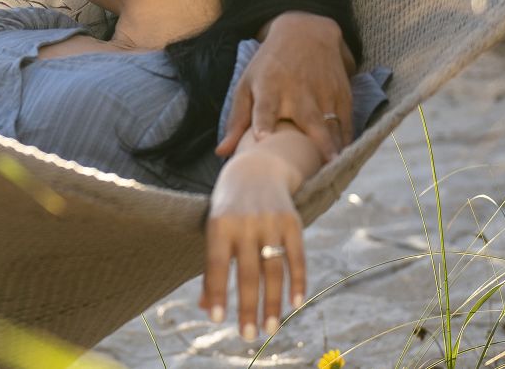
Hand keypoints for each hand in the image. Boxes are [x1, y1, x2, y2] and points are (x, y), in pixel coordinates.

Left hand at [203, 148, 308, 340]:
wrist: (256, 168)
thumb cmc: (228, 208)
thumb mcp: (214, 229)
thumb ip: (211, 267)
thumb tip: (206, 308)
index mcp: (218, 224)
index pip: (215, 264)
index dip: (216, 292)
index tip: (217, 320)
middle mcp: (244, 222)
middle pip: (247, 273)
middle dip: (247, 307)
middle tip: (248, 335)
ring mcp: (271, 221)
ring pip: (273, 270)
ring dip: (273, 303)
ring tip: (271, 328)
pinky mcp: (293, 221)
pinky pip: (297, 257)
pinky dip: (298, 282)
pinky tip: (296, 304)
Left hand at [218, 12, 353, 159]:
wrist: (306, 32)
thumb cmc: (270, 66)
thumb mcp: (247, 85)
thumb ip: (236, 120)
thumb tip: (221, 153)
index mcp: (270, 88)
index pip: (265, 107)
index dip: (263, 121)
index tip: (262, 137)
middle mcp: (298, 92)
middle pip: (308, 119)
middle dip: (317, 141)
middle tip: (323, 164)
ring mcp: (323, 93)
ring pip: (332, 124)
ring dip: (335, 147)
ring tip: (336, 168)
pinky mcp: (342, 94)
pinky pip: (347, 122)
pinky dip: (347, 140)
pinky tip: (345, 157)